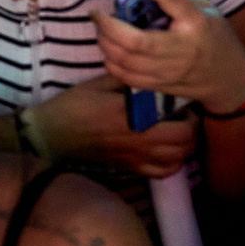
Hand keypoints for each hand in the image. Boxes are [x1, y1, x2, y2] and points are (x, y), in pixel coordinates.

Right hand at [26, 76, 198, 177]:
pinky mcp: (128, 168)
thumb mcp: (104, 82)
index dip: (191, 110)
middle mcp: (139, 141)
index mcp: (134, 116)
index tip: (186, 98)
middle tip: (187, 113)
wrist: (51, 134)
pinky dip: (172, 163)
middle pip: (185, 143)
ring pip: (177, 161)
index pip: (180, 121)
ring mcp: (134, 158)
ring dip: (185, 146)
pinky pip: (161, 173)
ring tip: (179, 130)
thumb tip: (156, 72)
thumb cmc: (76, 104)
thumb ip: (132, 79)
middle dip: (193, 127)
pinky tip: (167, 150)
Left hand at [88, 0, 244, 113]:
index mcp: (195, 23)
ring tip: (100, 30)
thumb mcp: (207, 11)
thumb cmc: (217, 38)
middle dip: (108, 25)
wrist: (228, 79)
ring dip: (106, 44)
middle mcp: (179, 49)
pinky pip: (127, 77)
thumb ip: (179, 1)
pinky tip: (108, 51)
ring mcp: (168, 71)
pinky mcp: (159, 86)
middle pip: (135, 41)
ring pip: (126, 61)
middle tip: (96, 12)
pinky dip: (112, 63)